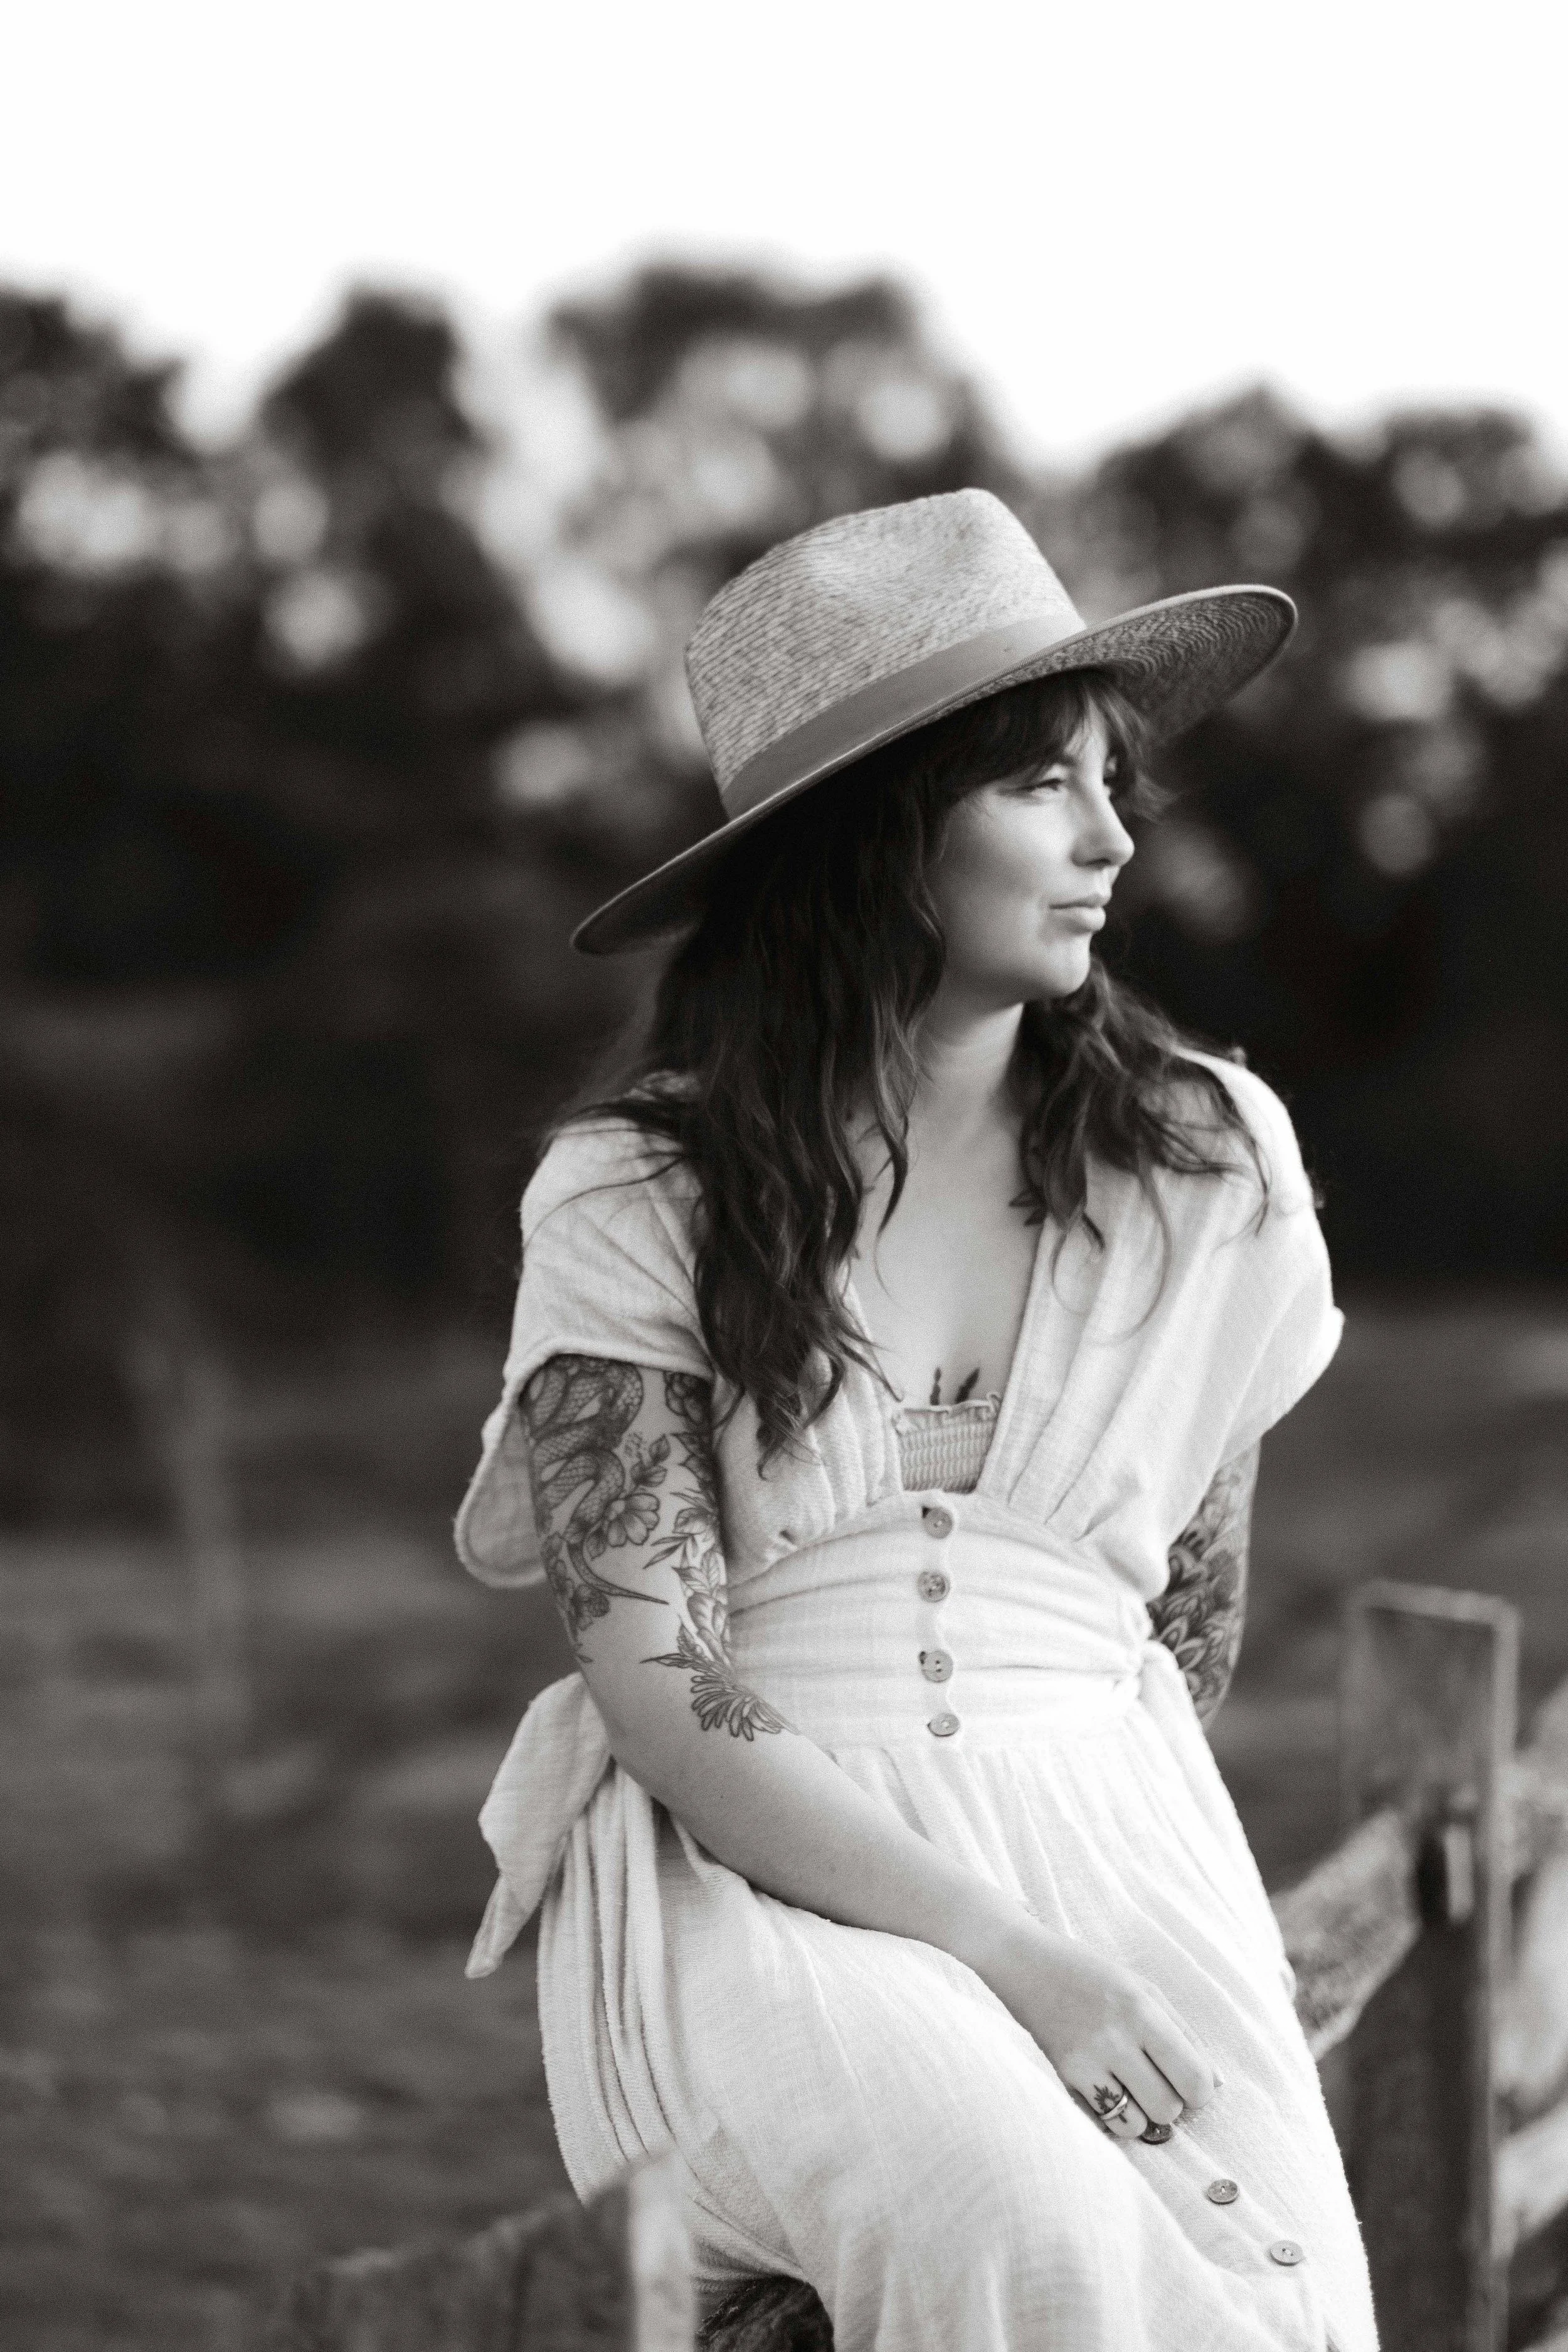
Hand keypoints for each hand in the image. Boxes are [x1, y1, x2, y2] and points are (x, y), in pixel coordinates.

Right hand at [970, 1917, 1217, 2143]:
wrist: (1026, 1965)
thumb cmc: (1094, 1975)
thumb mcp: (1145, 1989)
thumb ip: (1185, 2035)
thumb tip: (1216, 2087)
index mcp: (1142, 2009)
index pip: (1193, 2077)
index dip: (1200, 2091)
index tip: (1190, 2083)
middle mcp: (1115, 2037)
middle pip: (1168, 2108)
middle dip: (1171, 2104)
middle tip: (1158, 2083)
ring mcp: (1086, 2060)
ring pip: (1137, 2125)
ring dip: (1142, 2115)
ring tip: (1131, 2088)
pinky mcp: (1063, 2076)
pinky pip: (1104, 2123)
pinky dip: (1113, 2116)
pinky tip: (1108, 2089)